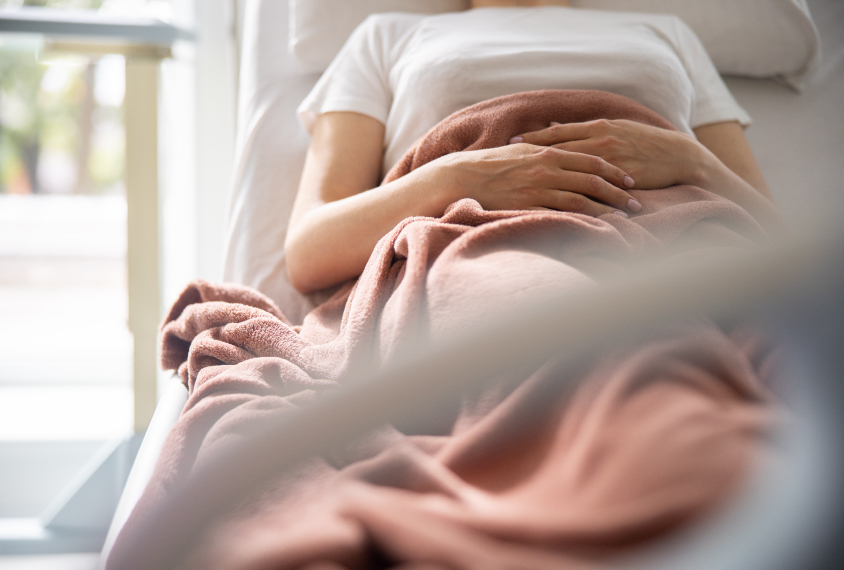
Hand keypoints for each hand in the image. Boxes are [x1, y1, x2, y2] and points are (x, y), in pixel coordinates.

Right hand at [426, 143, 641, 216]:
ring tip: (624, 219)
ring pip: (582, 199)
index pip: (591, 159)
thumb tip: (563, 146)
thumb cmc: (491, 163)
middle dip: (618, 193)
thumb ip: (545, 146)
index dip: (614, 171)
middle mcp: (547, 168)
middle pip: (592, 181)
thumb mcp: (521, 147)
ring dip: (606, 210)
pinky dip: (580, 222)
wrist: (461, 176)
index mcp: (548, 151)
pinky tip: (594, 230)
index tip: (630, 181)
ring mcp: (538, 189)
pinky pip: (560, 216)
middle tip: (637, 204)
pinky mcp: (527, 207)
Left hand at [510, 119, 704, 189]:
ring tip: (526, 183)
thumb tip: (552, 128)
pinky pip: (594, 186)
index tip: (510, 142)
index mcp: (597, 127)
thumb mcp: (612, 128)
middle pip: (559, 148)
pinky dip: (576, 192)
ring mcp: (611, 158)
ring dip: (549, 175)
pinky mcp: (621, 176)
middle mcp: (601, 140)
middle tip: (507, 160)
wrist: (676, 154)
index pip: (557, 132)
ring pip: (573, 168)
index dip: (533, 138)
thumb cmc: (641, 142)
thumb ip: (581, 130)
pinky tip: (557, 199)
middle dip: (532, 154)